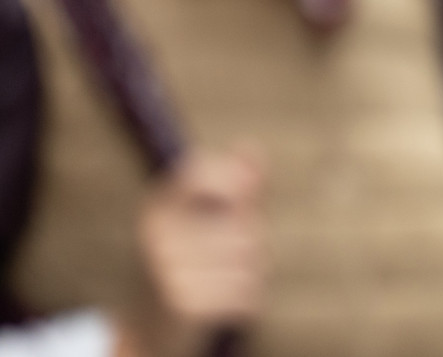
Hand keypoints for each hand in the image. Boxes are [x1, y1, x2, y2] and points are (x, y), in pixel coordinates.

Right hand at [117, 146, 266, 356]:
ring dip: (251, 276)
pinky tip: (225, 308)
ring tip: (224, 285)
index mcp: (160, 209)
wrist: (147, 337)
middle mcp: (158, 235)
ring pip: (251, 261)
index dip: (234, 181)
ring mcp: (167, 270)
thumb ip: (236, 187)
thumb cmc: (188, 269)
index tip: (243, 198)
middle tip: (230, 262)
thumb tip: (253, 146)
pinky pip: (245, 293)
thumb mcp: (204, 224)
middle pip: (245, 226)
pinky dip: (247, 302)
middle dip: (253, 245)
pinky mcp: (182, 305)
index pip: (200, 172)